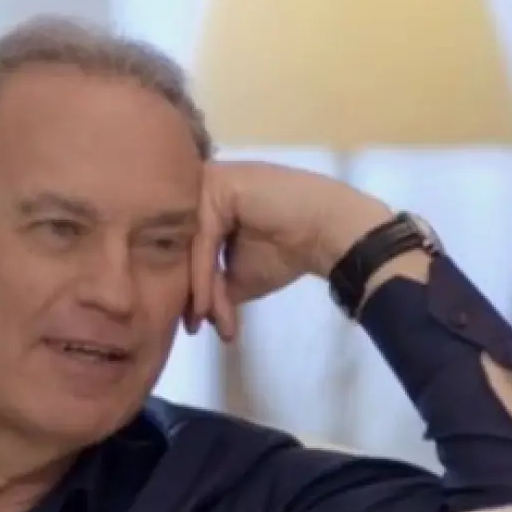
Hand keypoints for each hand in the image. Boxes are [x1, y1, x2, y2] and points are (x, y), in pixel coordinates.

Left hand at [186, 161, 392, 340]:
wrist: (327, 233)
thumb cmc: (287, 251)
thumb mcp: (238, 276)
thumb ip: (211, 287)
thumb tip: (192, 317)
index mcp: (204, 205)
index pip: (185, 249)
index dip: (189, 288)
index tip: (193, 326)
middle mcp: (201, 189)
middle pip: (184, 247)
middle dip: (190, 292)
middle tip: (193, 327)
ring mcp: (208, 183)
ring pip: (190, 246)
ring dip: (197, 289)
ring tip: (202, 321)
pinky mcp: (218, 185)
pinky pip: (202, 239)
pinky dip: (203, 275)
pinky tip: (206, 305)